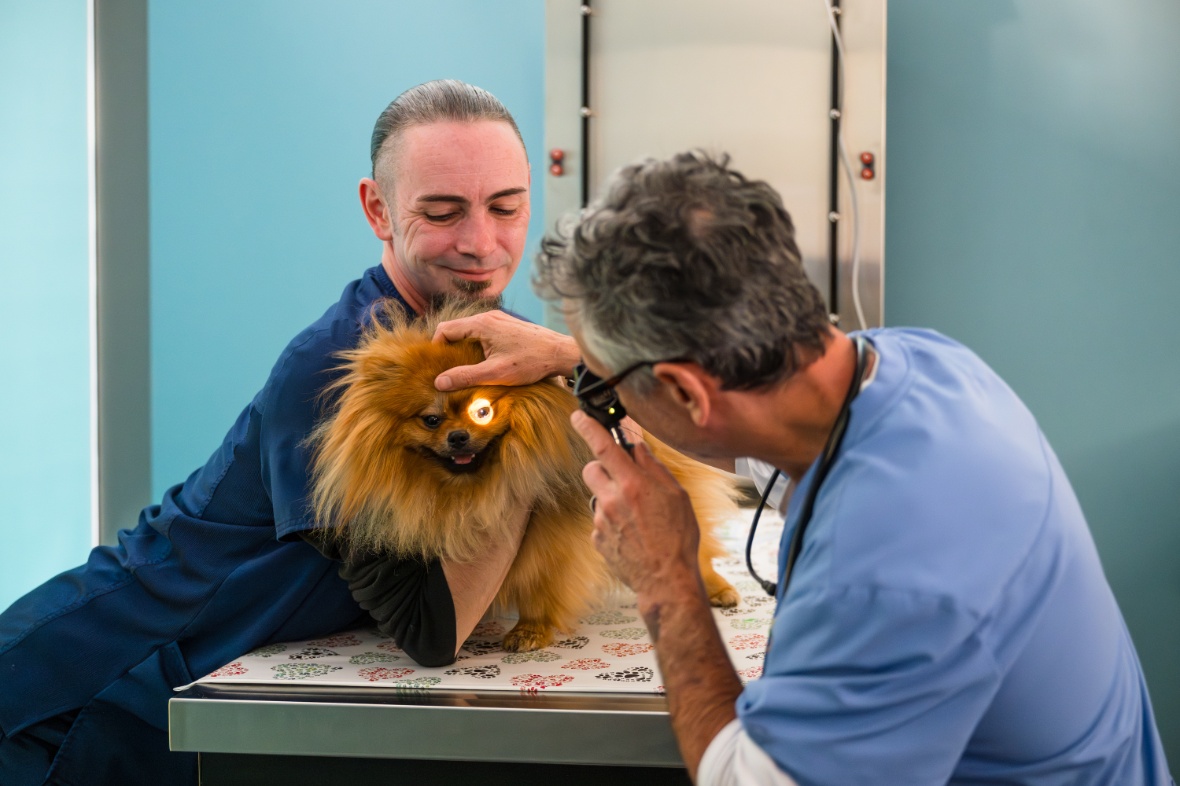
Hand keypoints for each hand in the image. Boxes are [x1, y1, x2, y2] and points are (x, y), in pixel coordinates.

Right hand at [433, 310, 580, 389]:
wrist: (561, 353)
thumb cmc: (531, 361)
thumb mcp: (495, 373)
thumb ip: (465, 376)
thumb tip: (439, 382)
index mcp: (481, 324)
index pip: (445, 330)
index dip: (436, 348)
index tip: (438, 367)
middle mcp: (488, 317)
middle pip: (456, 330)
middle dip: (449, 350)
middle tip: (449, 371)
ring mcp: (499, 320)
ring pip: (470, 332)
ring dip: (464, 349)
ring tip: (466, 370)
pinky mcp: (507, 327)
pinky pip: (483, 333)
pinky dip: (477, 347)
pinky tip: (484, 363)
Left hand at [571, 410, 702, 600]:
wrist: (666, 579)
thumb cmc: (678, 537)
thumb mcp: (676, 495)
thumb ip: (653, 467)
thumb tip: (638, 446)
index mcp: (633, 484)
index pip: (603, 446)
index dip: (587, 427)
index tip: (577, 416)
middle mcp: (612, 500)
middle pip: (591, 468)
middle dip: (603, 467)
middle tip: (623, 478)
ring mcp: (601, 520)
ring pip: (596, 495)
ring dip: (610, 496)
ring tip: (635, 515)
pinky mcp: (597, 538)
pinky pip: (600, 519)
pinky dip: (612, 521)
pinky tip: (631, 533)